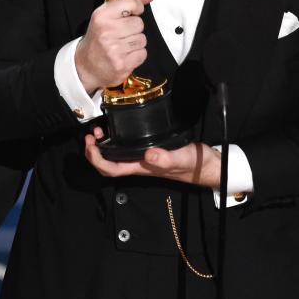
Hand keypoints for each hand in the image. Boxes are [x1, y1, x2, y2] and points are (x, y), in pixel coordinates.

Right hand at [75, 0, 154, 93]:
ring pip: (142, 39)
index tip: (132, 12)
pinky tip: (125, 56)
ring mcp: (114, 49)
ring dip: (135, 43)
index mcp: (101, 16)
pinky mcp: (122, 64)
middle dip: (134, 28)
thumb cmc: (98, 37)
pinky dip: (136, 55)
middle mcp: (106, 31)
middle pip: (139, 23)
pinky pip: (143, 54)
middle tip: (121, 34)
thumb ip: (127, 0)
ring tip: (122, 45)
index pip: (131, 2)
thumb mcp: (106, 15)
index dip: (137, 7)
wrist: (86, 66)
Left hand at [84, 127, 220, 188]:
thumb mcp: (182, 158)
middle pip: (107, 164)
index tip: (91, 144)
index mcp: (141, 168)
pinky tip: (116, 129)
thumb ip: (167, 157)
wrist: (207, 165)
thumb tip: (148, 155)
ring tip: (100, 131)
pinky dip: (115, 140)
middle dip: (93, 152)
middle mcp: (138, 164)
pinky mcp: (147, 151)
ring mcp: (142, 159)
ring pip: (114, 156)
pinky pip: (125, 148)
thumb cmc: (194, 163)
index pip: (111, 169)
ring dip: (102, 146)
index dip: (96, 159)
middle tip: (91, 135)